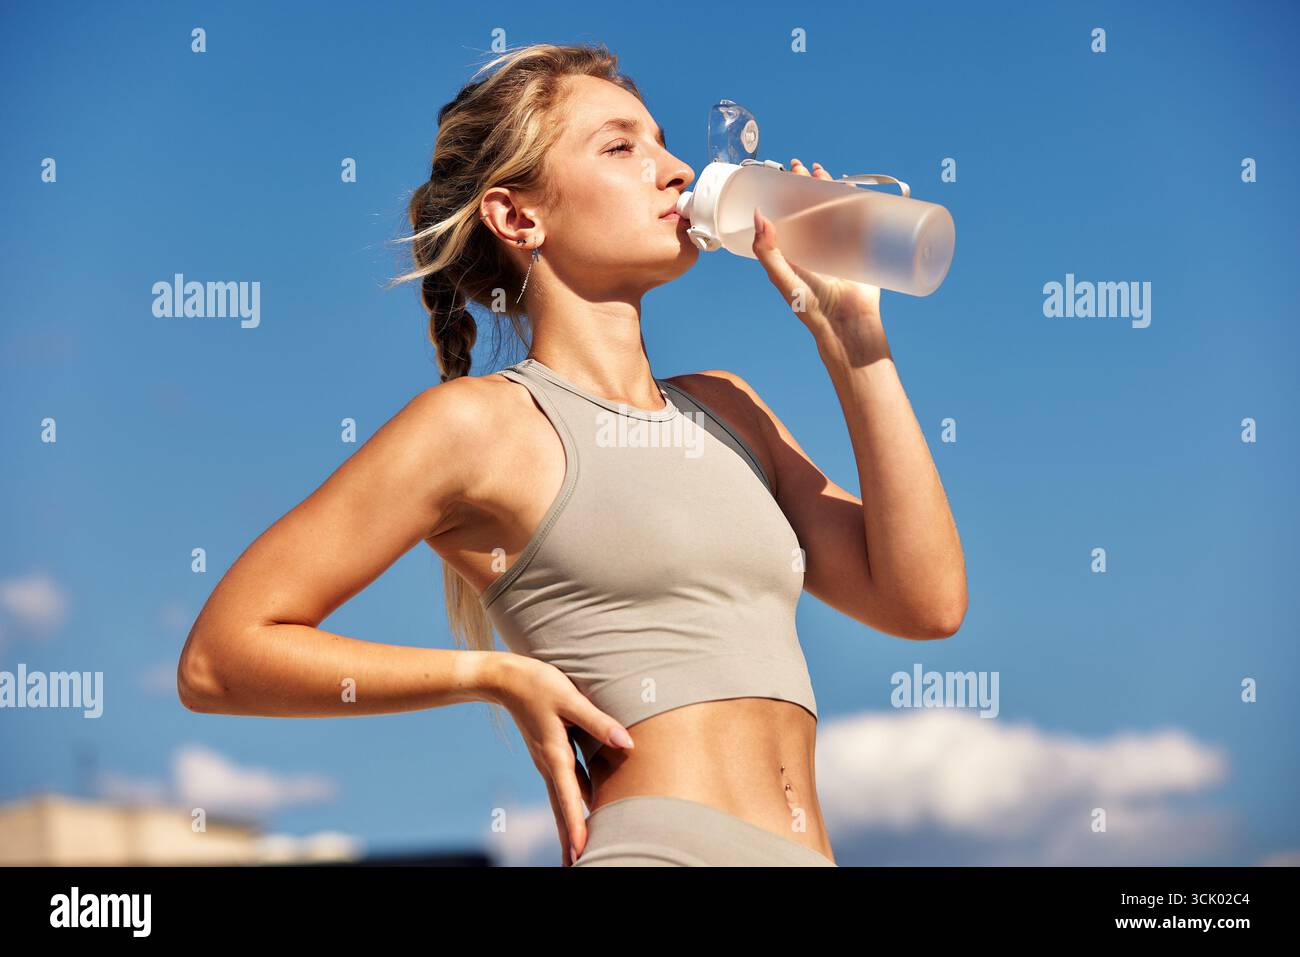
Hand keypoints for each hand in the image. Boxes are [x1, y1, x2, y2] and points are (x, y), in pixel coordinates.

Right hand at [493, 654, 633, 865]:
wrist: (505, 678)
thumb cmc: (538, 684)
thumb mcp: (570, 699)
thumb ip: (599, 722)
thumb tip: (626, 744)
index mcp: (554, 754)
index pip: (568, 798)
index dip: (576, 825)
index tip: (580, 851)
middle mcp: (549, 763)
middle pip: (561, 808)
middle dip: (569, 838)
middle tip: (575, 865)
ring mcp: (547, 760)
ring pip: (561, 799)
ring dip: (569, 824)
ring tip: (579, 848)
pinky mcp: (549, 752)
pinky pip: (563, 784)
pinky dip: (571, 803)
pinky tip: (584, 809)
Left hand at [752, 158, 886, 354]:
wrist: (846, 323)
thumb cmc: (810, 306)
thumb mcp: (782, 277)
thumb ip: (767, 251)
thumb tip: (758, 215)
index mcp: (796, 250)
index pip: (789, 214)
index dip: (786, 193)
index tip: (784, 174)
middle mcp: (817, 245)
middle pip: (811, 206)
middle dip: (808, 185)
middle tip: (802, 167)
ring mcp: (840, 245)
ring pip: (836, 209)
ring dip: (832, 188)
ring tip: (824, 173)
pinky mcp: (863, 248)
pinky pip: (863, 220)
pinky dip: (861, 203)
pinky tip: (856, 189)